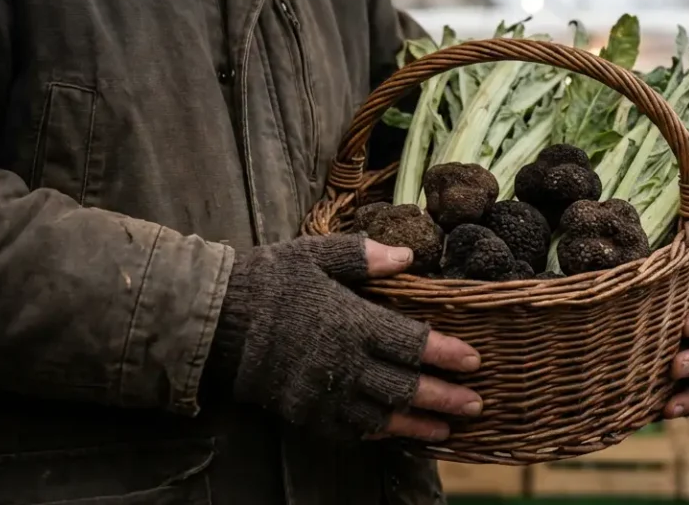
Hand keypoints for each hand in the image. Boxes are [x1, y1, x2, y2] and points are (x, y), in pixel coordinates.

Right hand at [212, 235, 482, 442]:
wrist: (213, 321)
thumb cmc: (268, 281)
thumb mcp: (316, 255)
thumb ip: (364, 256)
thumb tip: (408, 255)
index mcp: (352, 322)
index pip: (412, 342)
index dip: (446, 353)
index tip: (475, 361)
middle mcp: (343, 363)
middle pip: (405, 386)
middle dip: (444, 397)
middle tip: (476, 404)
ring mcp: (323, 393)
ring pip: (381, 416)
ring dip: (417, 423)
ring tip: (448, 428)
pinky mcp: (303, 412)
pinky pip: (346, 429)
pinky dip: (375, 433)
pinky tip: (395, 432)